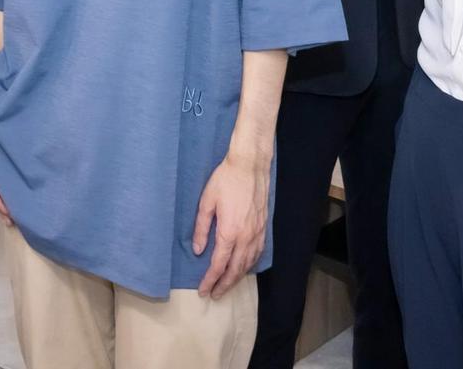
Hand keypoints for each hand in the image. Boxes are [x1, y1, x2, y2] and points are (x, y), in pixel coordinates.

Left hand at [192, 151, 268, 297]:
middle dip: (224, 285)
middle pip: (235, 269)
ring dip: (237, 278)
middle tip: (214, 295)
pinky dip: (250, 265)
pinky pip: (258, 253)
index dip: (210, 280)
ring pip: (248, 263)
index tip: (203, 290)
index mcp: (229, 232)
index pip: (219, 264)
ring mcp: (257, 233)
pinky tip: (244, 267)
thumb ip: (202, 228)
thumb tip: (198, 251)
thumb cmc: (225, 180)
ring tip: (227, 285)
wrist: (250, 166)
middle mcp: (246, 237)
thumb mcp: (206, 202)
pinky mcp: (264, 227)